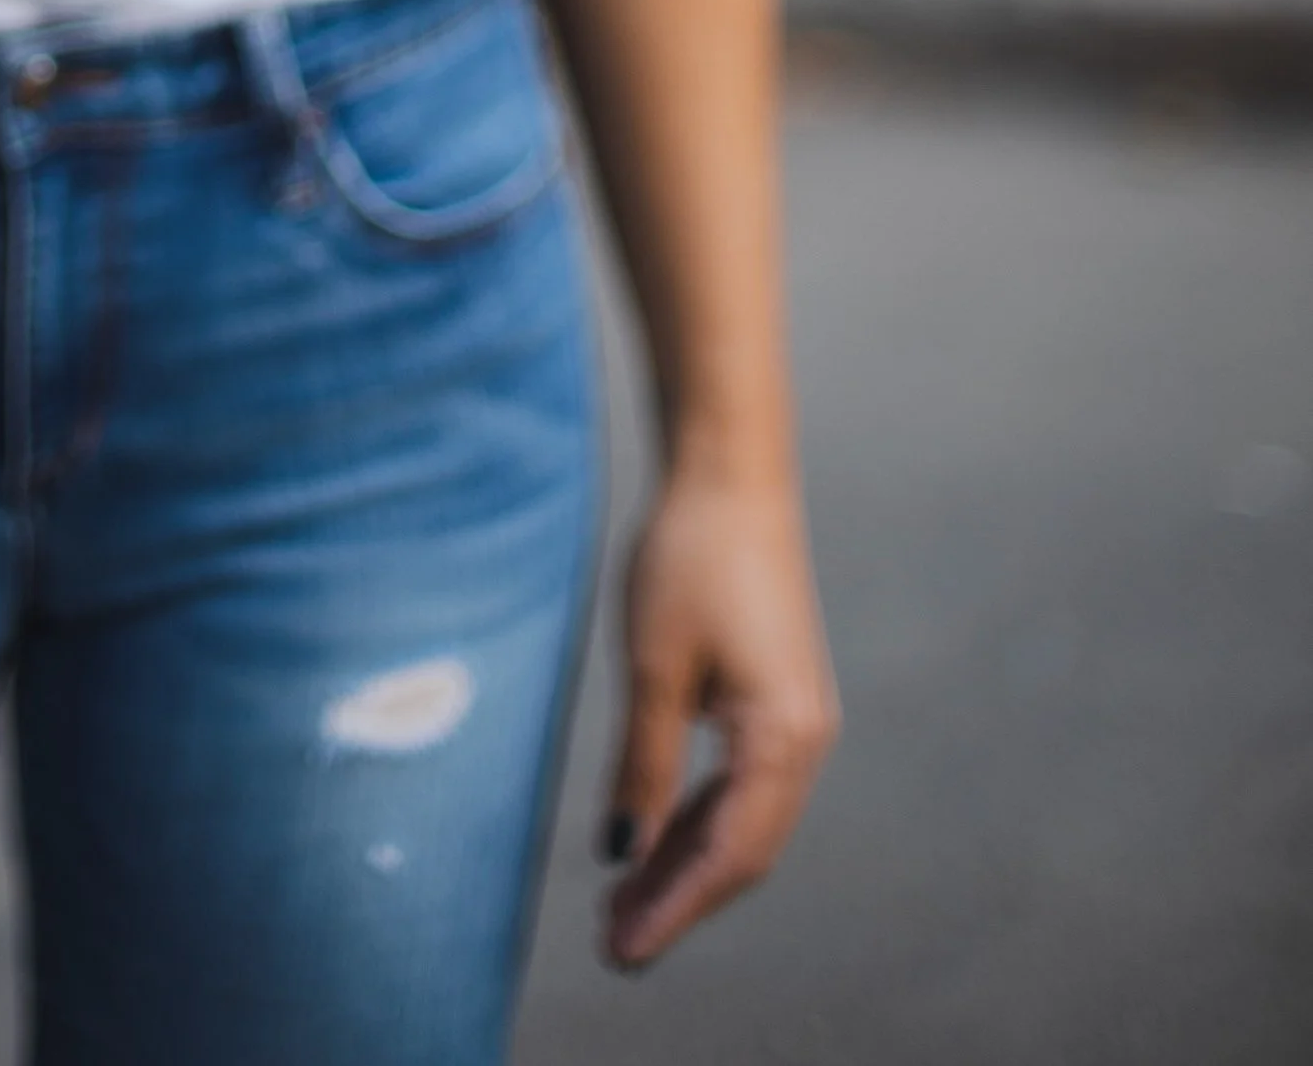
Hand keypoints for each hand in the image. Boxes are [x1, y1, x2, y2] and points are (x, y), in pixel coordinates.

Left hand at [599, 461, 838, 970]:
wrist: (730, 470)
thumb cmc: (689, 557)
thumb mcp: (653, 667)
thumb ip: (641, 766)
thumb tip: (621, 851)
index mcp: (783, 738)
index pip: (729, 854)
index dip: (675, 908)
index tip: (623, 950)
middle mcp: (806, 738)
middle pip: (744, 849)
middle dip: (681, 897)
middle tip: (614, 939)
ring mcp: (799, 718)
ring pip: (746, 819)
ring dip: (689, 860)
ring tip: (625, 901)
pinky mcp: (781, 696)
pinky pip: (745, 783)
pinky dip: (701, 816)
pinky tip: (656, 836)